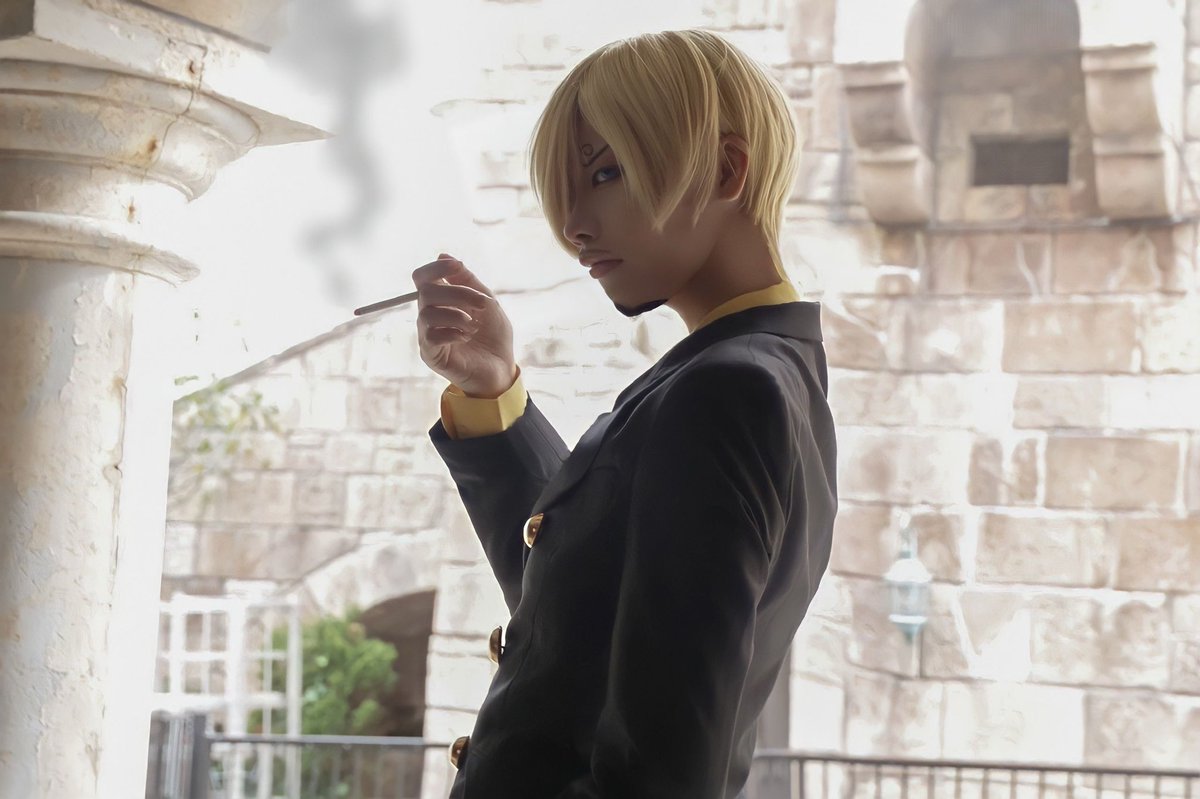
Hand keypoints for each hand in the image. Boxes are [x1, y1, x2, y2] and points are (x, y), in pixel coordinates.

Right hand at [412, 254, 517, 397]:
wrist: (502, 368)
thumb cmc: (493, 336)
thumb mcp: (486, 301)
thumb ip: (467, 281)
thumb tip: (442, 255)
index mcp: (440, 301)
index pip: (422, 278)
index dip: (435, 268)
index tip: (456, 266)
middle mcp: (429, 316)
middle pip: (427, 292)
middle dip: (458, 293)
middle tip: (482, 304)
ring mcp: (427, 335)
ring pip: (427, 313)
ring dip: (457, 315)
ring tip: (474, 325)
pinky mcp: (431, 355)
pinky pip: (430, 335)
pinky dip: (451, 332)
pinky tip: (466, 337)